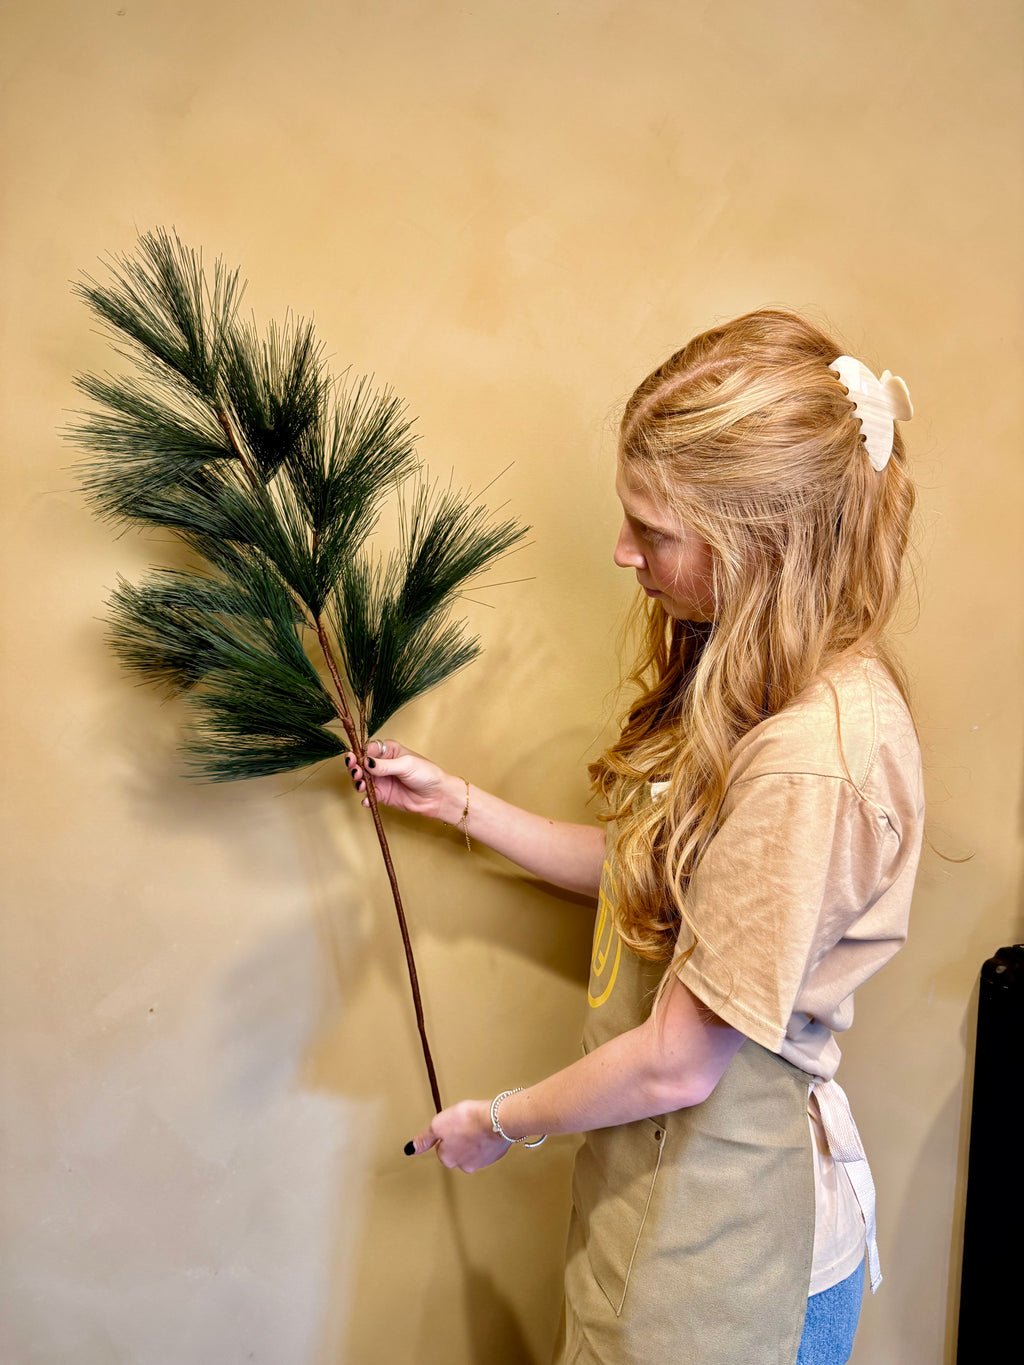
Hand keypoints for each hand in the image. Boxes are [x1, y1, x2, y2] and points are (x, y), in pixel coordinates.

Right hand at [344, 739, 462, 823]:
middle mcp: (383, 764)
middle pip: (361, 764)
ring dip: (358, 782)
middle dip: (355, 768)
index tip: (354, 759)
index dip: (358, 754)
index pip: (368, 750)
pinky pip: (369, 796)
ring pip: (362, 780)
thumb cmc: (427, 774)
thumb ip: (385, 765)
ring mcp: (382, 780)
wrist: (438, 796)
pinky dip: (365, 798)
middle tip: (356, 772)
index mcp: (389, 751)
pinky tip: (367, 800)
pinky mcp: (383, 795)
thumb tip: (366, 762)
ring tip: (361, 785)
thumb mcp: (406, 765)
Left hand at [405, 1100, 511, 1172]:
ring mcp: (481, 1162)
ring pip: (473, 1151)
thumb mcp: (438, 1124)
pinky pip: (487, 1148)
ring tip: (476, 1125)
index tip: (451, 1125)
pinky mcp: (495, 1155)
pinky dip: (486, 1140)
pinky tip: (486, 1129)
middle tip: (464, 1124)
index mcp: (447, 1159)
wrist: (496, 1120)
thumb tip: (411, 1149)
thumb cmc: (469, 1120)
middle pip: (457, 1151)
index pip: (441, 1148)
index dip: (445, 1133)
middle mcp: (464, 1165)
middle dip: (460, 1139)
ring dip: (473, 1140)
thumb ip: (424, 1138)